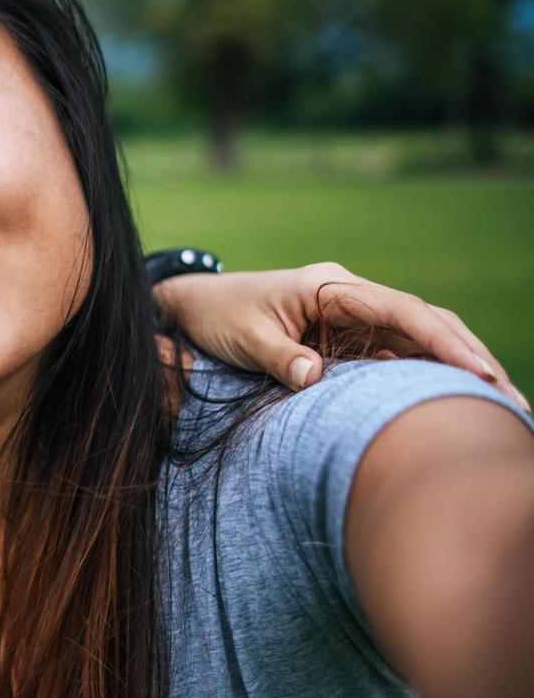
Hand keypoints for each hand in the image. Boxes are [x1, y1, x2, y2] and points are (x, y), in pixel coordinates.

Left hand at [154, 262, 526, 411]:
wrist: (196, 306)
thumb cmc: (219, 315)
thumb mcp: (241, 336)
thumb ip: (277, 357)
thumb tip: (314, 378)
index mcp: (331, 286)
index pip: (402, 311)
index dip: (444, 341)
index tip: (479, 372)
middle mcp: (351, 299)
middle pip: (426, 323)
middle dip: (470, 358)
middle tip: (512, 401)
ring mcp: (353, 320)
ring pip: (420, 342)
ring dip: (456, 371)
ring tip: (495, 411)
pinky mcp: (349, 342)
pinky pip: (397, 359)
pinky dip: (425, 380)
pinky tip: (448, 410)